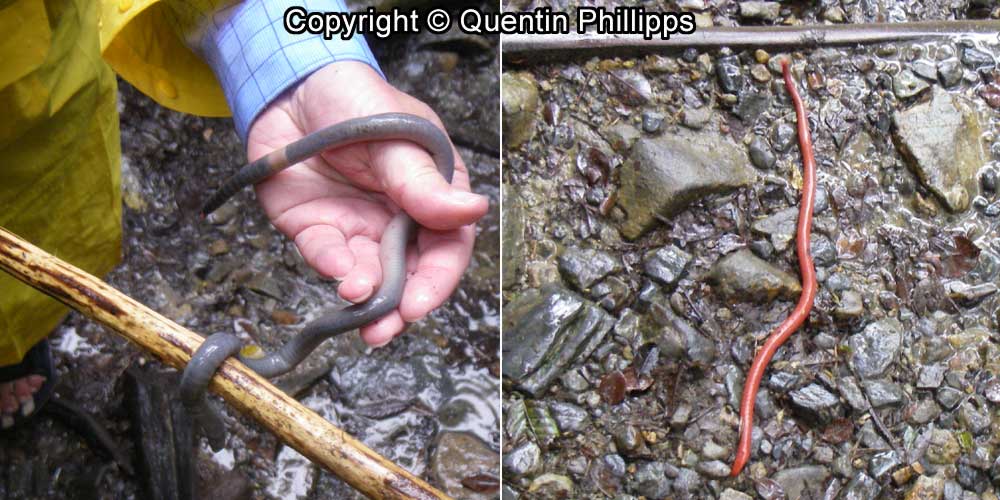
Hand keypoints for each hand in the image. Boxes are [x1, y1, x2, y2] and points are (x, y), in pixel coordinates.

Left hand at [246, 62, 487, 346]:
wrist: (292, 86)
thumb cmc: (357, 99)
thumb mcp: (398, 135)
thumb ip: (424, 181)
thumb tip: (472, 210)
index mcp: (433, 193)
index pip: (447, 246)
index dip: (437, 279)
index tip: (419, 303)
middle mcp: (399, 218)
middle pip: (409, 273)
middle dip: (398, 307)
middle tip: (385, 329)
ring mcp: (359, 226)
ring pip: (368, 275)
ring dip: (364, 296)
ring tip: (356, 301)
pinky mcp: (317, 229)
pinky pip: (326, 256)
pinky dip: (331, 266)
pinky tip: (335, 269)